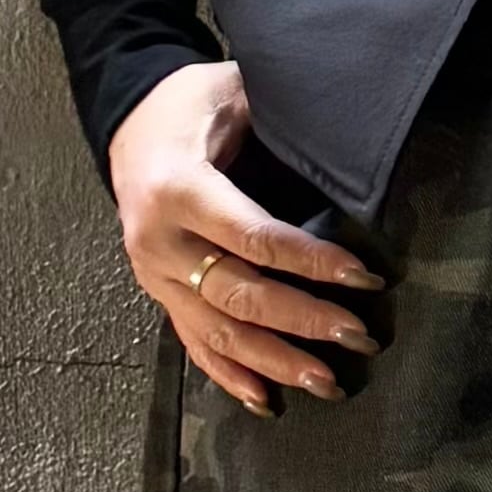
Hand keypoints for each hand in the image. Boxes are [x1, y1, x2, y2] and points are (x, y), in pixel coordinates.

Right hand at [109, 58, 388, 415]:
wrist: (126, 121)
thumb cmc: (189, 104)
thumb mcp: (230, 91)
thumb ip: (278, 115)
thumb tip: (349, 135)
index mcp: (179, 188)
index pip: (254, 237)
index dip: (312, 261)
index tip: (365, 277)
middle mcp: (160, 240)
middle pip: (240, 295)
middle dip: (303, 321)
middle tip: (359, 338)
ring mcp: (154, 274)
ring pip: (218, 331)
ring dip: (275, 362)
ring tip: (327, 383)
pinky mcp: (157, 292)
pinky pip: (193, 341)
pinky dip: (229, 374)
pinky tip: (265, 400)